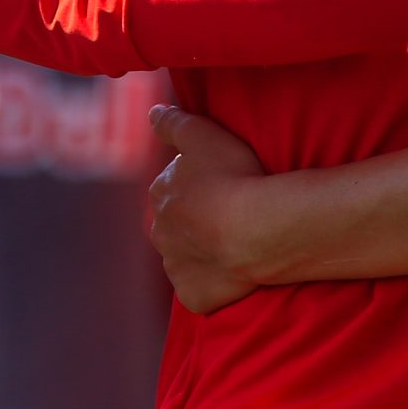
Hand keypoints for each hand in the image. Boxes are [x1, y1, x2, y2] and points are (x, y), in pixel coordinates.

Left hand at [148, 104, 270, 313]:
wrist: (255, 229)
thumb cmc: (231, 176)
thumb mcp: (202, 133)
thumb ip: (173, 122)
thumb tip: (152, 113)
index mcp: (160, 193)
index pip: (174, 185)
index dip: (199, 183)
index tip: (223, 181)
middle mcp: (160, 232)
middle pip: (177, 222)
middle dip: (195, 219)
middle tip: (230, 212)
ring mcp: (176, 266)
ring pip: (187, 256)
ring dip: (203, 251)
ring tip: (236, 242)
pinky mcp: (194, 295)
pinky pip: (201, 288)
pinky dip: (213, 282)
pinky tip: (233, 272)